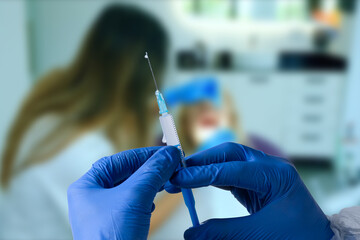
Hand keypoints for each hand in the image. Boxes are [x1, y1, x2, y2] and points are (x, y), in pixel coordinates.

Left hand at [67, 146, 180, 239]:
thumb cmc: (112, 238)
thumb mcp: (134, 197)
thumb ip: (153, 171)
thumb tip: (169, 153)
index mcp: (87, 187)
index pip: (119, 161)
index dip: (144, 155)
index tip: (165, 152)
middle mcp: (93, 198)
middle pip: (125, 174)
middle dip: (150, 170)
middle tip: (171, 166)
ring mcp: (104, 214)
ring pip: (131, 190)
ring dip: (150, 184)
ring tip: (167, 181)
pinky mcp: (116, 227)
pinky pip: (133, 205)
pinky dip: (147, 200)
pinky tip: (154, 204)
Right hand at [168, 142, 333, 239]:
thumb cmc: (298, 238)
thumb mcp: (259, 235)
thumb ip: (222, 232)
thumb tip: (191, 234)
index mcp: (276, 175)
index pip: (230, 169)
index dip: (200, 174)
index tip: (178, 178)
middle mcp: (270, 167)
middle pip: (229, 153)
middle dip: (202, 161)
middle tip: (177, 171)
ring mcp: (265, 172)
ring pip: (229, 160)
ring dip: (206, 166)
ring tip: (183, 175)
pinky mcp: (259, 181)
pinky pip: (232, 173)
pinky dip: (213, 176)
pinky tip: (199, 180)